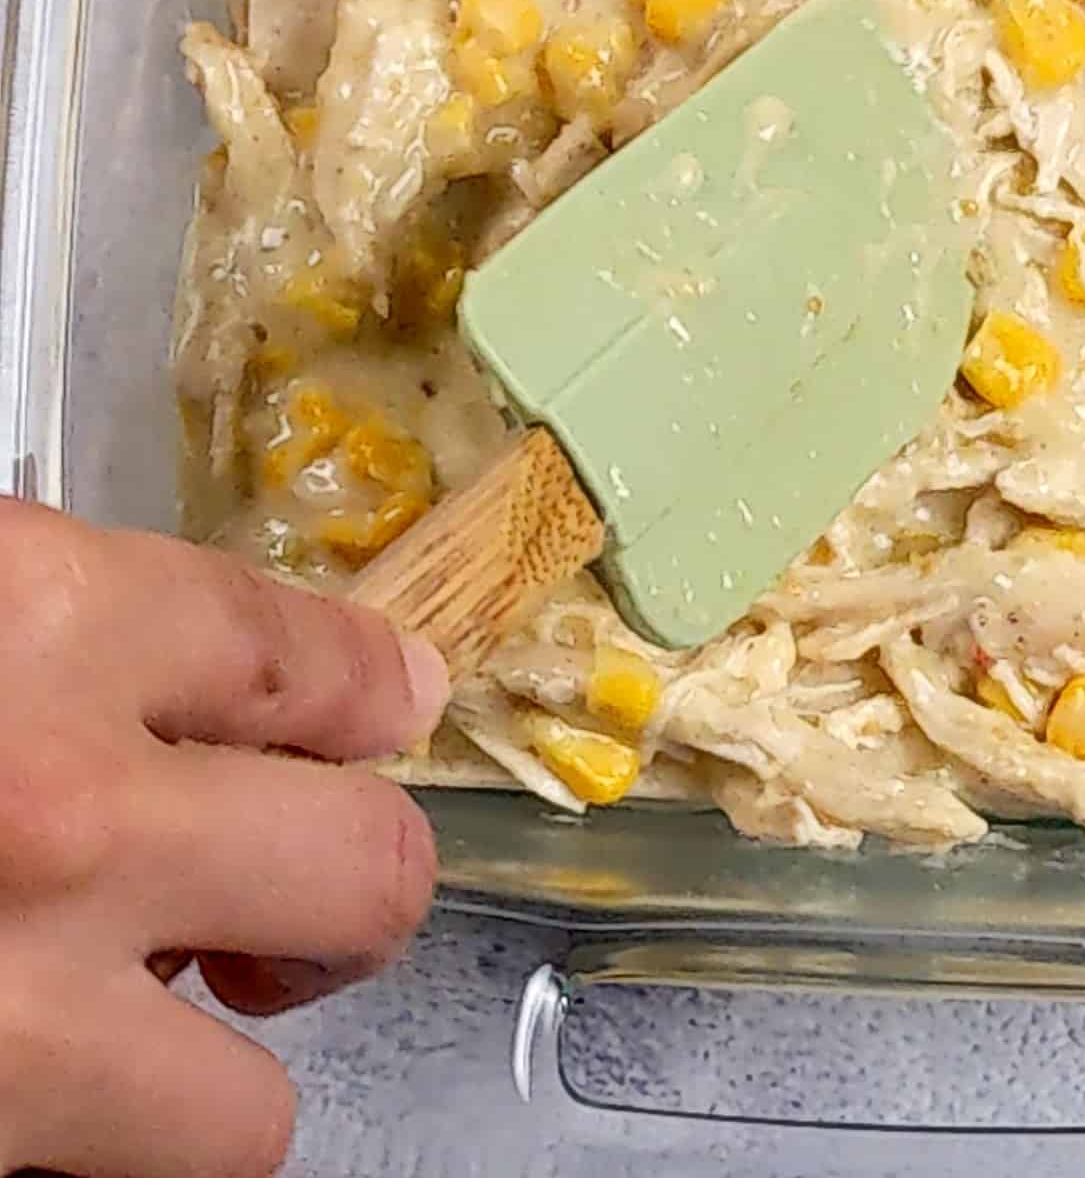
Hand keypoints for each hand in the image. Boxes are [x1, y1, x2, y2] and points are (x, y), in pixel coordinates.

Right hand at [0, 498, 447, 1177]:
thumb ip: (65, 627)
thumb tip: (186, 665)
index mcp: (47, 625)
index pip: (309, 654)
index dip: (366, 688)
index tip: (384, 704)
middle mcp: (66, 820)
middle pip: (364, 872)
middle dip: (349, 877)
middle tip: (292, 872)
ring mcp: (9, 1028)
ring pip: (245, 1116)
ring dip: (207, 1065)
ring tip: (133, 1010)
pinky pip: (91, 1174)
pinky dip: (73, 1125)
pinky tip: (19, 1056)